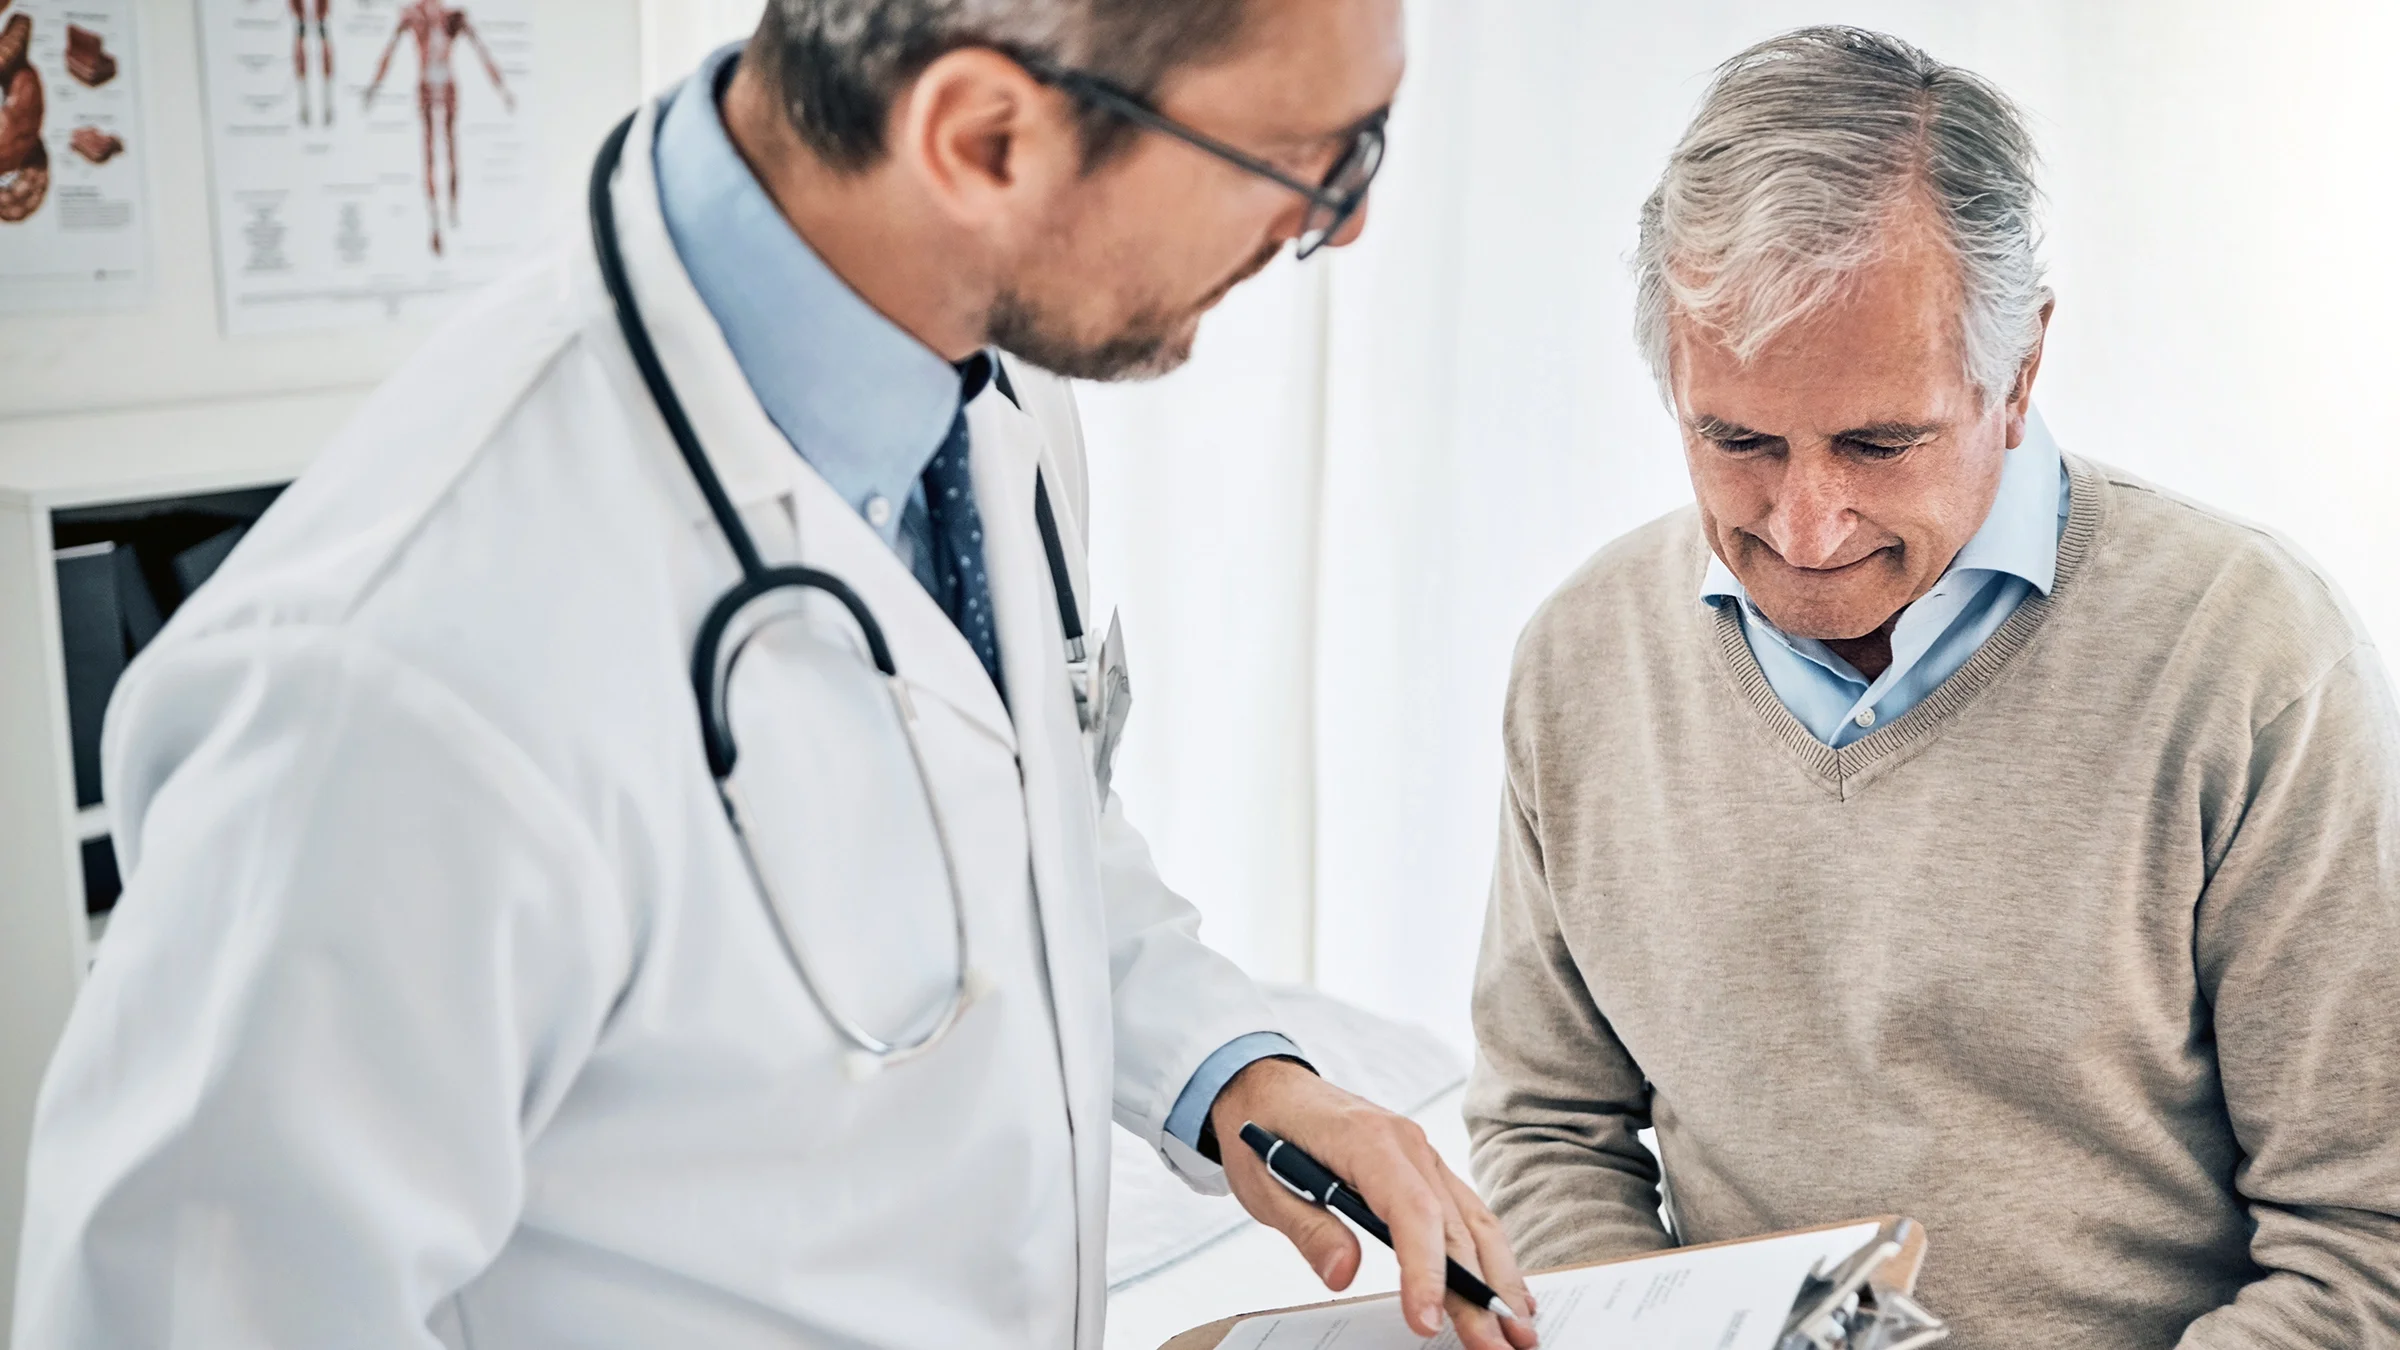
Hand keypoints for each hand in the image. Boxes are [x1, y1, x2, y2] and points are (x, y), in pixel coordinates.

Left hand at [1211, 1059, 1537, 1349]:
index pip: (1412, 1211)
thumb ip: (1306, 1228)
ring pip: (1475, 1219)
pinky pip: (1468, 1211)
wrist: (1268, 1086)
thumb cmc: (1265, 1131)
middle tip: (1495, 1348)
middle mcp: (1409, 1143)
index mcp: (1367, 1140)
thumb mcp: (1263, 1183)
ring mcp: (1424, 1154)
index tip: (1427, 1320)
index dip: (1426, 1269)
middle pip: (1454, 1224)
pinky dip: (1491, 1252)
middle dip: (1478, 1291)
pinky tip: (1507, 1287)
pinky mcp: (1427, 1168)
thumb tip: (1343, 1274)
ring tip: (1518, 1330)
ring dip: (1500, 1277)